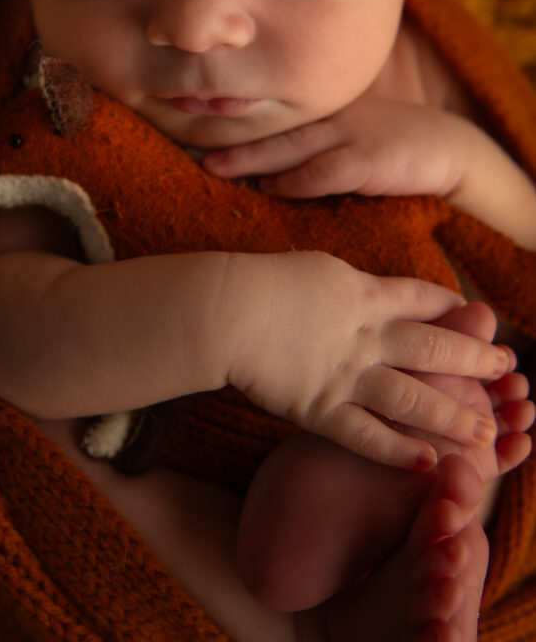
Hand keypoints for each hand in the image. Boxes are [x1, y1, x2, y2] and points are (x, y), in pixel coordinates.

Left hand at [204, 95, 474, 198]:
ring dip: (252, 159)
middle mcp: (333, 116)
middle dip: (233, 141)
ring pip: (291, 146)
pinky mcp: (371, 159)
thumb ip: (312, 145)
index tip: (198, 132)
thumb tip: (266, 170)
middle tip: (195, 152)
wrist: (449, 149)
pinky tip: (271, 188)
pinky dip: (297, 180)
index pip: (276, 117)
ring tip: (216, 168)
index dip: (237, 125)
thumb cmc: (391, 147)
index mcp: (326, 110)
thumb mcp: (349, 135)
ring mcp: (352, 134)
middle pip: (274, 129)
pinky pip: (326, 170)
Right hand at [219, 251, 512, 471]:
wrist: (226, 309)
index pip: (422, 299)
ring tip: (484, 432)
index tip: (479, 317)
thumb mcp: (314, 268)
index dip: (454, 309)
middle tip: (505, 370)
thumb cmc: (261, 281)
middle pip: (433, 350)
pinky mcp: (320, 409)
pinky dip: (399, 452)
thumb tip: (365, 288)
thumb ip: (347, 285)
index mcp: (363, 292)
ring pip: (413, 399)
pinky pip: (367, 436)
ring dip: (452, 416)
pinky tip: (426, 463)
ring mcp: (346, 375)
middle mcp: (365, 335)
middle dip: (474, 361)